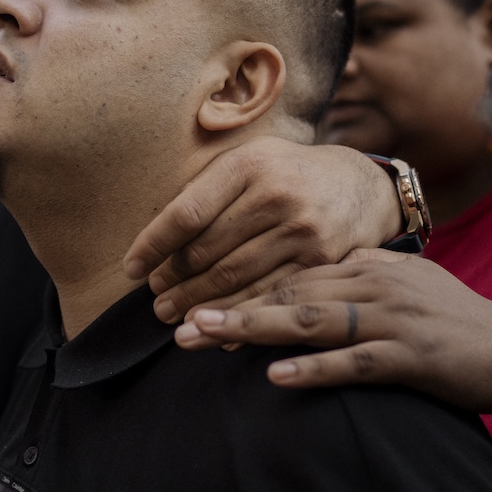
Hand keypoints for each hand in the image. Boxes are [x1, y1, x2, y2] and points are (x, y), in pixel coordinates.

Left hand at [124, 138, 402, 322]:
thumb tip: (156, 237)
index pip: (186, 213)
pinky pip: (268, 295)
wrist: (361, 185)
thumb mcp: (249, 161)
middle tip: (154, 298)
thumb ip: (207, 189)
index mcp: (248, 165)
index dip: (153, 245)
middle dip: (173, 281)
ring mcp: (301, 229)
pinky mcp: (321, 260)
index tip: (131, 268)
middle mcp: (275, 194)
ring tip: (173, 317)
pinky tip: (215, 330)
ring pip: (235, 279)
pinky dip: (237, 317)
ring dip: (197, 305)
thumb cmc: (287, 174)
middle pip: (208, 251)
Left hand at [174, 250, 491, 413]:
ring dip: (255, 327)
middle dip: (232, 306)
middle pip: (289, 291)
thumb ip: (356, 272)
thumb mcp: (402, 281)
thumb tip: (307, 276)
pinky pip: (354, 362)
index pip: (290, 271)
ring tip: (207, 336)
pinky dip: (314, 369)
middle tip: (182, 321)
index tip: (197, 300)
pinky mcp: (410, 356)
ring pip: (311, 319)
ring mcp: (390, 319)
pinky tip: (276, 377)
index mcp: (364, 265)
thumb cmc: (449, 316)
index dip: (241, 285)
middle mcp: (372, 284)